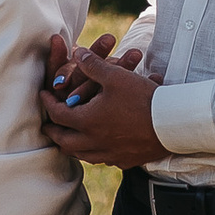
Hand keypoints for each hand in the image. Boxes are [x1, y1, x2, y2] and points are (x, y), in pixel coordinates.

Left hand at [39, 30, 166, 167]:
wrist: (172, 124)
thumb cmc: (142, 99)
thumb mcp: (115, 76)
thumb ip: (93, 64)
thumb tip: (76, 53)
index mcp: (87, 121)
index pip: (57, 113)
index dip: (47, 102)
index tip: (43, 95)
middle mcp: (93, 142)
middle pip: (63, 141)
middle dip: (53, 131)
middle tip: (48, 123)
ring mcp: (108, 154)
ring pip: (80, 154)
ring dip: (70, 145)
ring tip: (68, 137)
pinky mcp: (123, 161)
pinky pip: (101, 159)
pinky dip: (92, 152)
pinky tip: (97, 147)